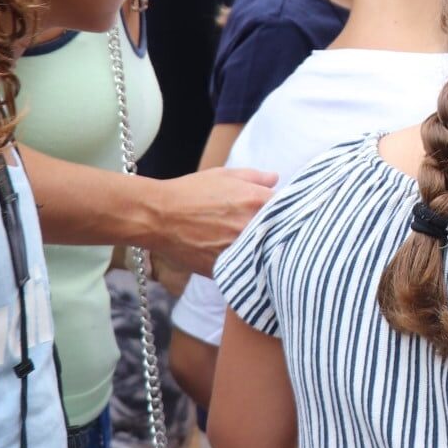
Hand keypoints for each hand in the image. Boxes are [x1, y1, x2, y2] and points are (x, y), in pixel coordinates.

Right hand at [147, 167, 278, 276]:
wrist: (158, 217)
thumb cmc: (191, 192)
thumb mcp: (225, 175)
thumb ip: (255, 177)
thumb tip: (276, 179)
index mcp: (257, 201)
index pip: (290, 209)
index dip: (287, 212)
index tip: (282, 213)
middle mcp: (251, 227)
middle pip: (280, 234)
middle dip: (277, 232)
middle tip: (270, 232)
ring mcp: (239, 251)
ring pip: (263, 256)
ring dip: (262, 252)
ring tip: (251, 248)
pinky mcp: (225, 270)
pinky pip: (244, 271)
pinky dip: (243, 267)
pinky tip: (238, 261)